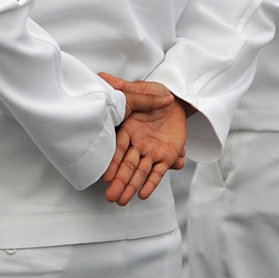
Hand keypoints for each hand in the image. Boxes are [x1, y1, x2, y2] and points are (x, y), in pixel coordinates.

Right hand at [98, 73, 187, 206]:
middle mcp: (136, 143)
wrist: (177, 100)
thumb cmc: (156, 93)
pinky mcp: (165, 155)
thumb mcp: (140, 89)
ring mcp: (150, 151)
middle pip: (126, 164)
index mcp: (128, 128)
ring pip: (140, 171)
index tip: (103, 174)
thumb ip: (123, 87)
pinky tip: (143, 194)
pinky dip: (151, 182)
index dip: (112, 160)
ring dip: (131, 186)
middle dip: (119, 181)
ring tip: (122, 202)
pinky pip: (158, 171)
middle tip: (110, 197)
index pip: (118, 147)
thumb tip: (101, 76)